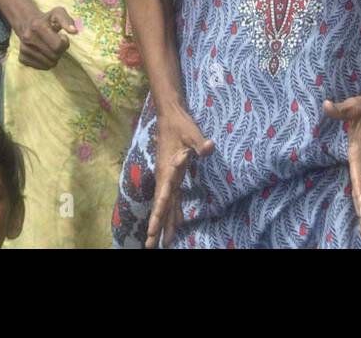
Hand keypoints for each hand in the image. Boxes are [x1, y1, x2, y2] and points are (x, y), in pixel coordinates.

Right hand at [13, 6, 77, 69]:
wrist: (27, 23)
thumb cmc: (46, 19)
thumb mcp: (58, 13)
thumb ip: (67, 20)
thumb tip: (74, 31)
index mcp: (37, 26)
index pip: (58, 46)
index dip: (64, 43)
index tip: (62, 36)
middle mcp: (28, 38)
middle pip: (54, 56)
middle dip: (60, 51)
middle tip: (56, 42)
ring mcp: (24, 49)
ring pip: (49, 64)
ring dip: (54, 57)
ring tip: (50, 47)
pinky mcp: (22, 58)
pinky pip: (42, 67)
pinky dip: (46, 62)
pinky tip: (44, 52)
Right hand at [146, 109, 214, 247]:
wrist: (170, 115)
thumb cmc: (180, 124)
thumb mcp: (191, 132)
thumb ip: (199, 142)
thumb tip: (209, 148)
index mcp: (167, 170)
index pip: (162, 196)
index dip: (158, 214)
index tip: (152, 229)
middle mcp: (165, 177)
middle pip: (160, 206)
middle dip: (156, 227)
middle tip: (151, 246)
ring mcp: (168, 177)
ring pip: (166, 205)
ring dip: (165, 224)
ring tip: (164, 243)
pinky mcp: (173, 176)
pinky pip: (172, 199)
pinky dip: (173, 213)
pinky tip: (176, 224)